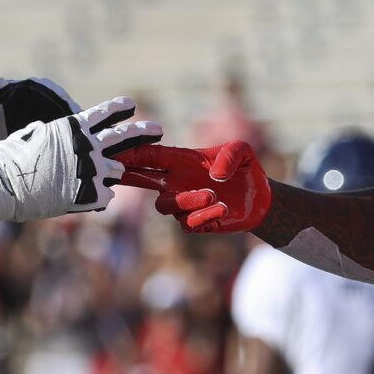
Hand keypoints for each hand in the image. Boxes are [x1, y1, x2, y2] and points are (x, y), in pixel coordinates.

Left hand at [0, 77, 80, 165]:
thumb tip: (2, 83)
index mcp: (9, 95)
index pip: (43, 91)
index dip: (61, 99)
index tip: (73, 112)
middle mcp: (17, 110)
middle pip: (54, 111)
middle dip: (72, 123)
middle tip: (86, 137)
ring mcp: (19, 129)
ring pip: (52, 131)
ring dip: (67, 141)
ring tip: (81, 153)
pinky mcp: (18, 148)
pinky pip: (43, 149)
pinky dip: (55, 156)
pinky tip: (64, 167)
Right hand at [0, 97, 160, 220]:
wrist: (4, 185)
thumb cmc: (9, 160)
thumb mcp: (31, 136)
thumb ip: (52, 134)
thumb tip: (51, 132)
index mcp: (73, 128)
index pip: (103, 114)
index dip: (118, 108)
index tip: (130, 105)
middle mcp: (88, 145)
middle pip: (125, 137)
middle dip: (143, 132)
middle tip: (158, 129)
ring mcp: (92, 170)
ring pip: (116, 170)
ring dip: (108, 172)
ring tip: (97, 176)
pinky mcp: (91, 193)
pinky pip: (106, 195)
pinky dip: (97, 196)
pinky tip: (83, 197)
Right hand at [116, 142, 271, 232]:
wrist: (260, 198)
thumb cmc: (245, 169)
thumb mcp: (242, 150)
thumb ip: (230, 154)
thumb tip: (215, 175)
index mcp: (181, 161)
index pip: (150, 155)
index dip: (131, 152)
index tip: (113, 150)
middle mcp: (176, 182)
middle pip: (140, 179)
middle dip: (125, 175)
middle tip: (114, 173)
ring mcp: (183, 204)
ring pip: (165, 205)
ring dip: (187, 200)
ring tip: (213, 195)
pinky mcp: (195, 222)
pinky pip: (187, 223)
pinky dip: (204, 216)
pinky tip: (222, 209)